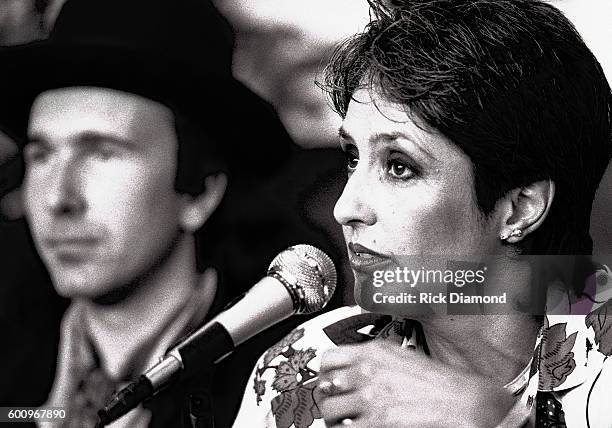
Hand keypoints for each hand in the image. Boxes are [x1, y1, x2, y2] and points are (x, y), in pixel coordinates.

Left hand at [318, 341, 513, 427]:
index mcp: (372, 353)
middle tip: (336, 405)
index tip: (329, 382)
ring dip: (333, 418)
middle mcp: (367, 372)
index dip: (324, 373)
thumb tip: (352, 367)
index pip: (328, 359)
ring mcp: (370, 398)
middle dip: (327, 398)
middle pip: (324, 386)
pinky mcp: (376, 422)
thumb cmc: (438, 381)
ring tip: (345, 422)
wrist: (462, 401)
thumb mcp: (401, 356)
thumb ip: (373, 359)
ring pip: (328, 410)